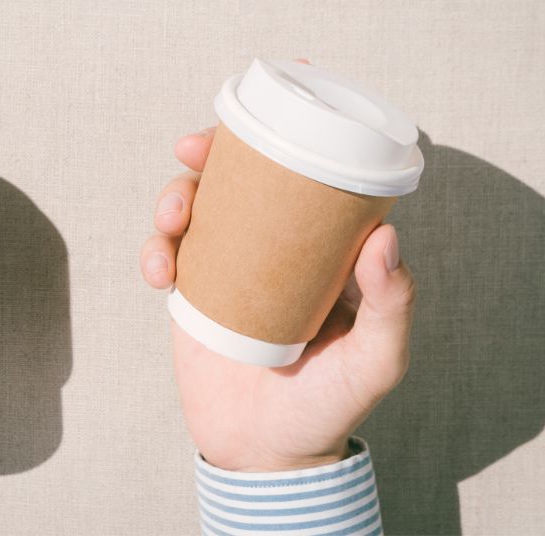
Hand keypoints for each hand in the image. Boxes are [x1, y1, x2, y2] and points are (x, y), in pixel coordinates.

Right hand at [140, 122, 416, 471]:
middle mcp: (276, 251)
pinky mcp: (192, 295)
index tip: (286, 92)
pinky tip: (159, 270)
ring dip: (174, 197)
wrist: (264, 453)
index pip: (313, 177)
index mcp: (323, 251)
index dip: (297, 129)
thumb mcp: (375, 361)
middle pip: (241, 180)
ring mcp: (230, 270)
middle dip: (212, 151)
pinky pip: (166, 256)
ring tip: (171, 218)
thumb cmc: (330, 406)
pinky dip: (154, 251)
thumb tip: (384, 237)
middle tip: (194, 146)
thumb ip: (390, 306)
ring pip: (196, 209)